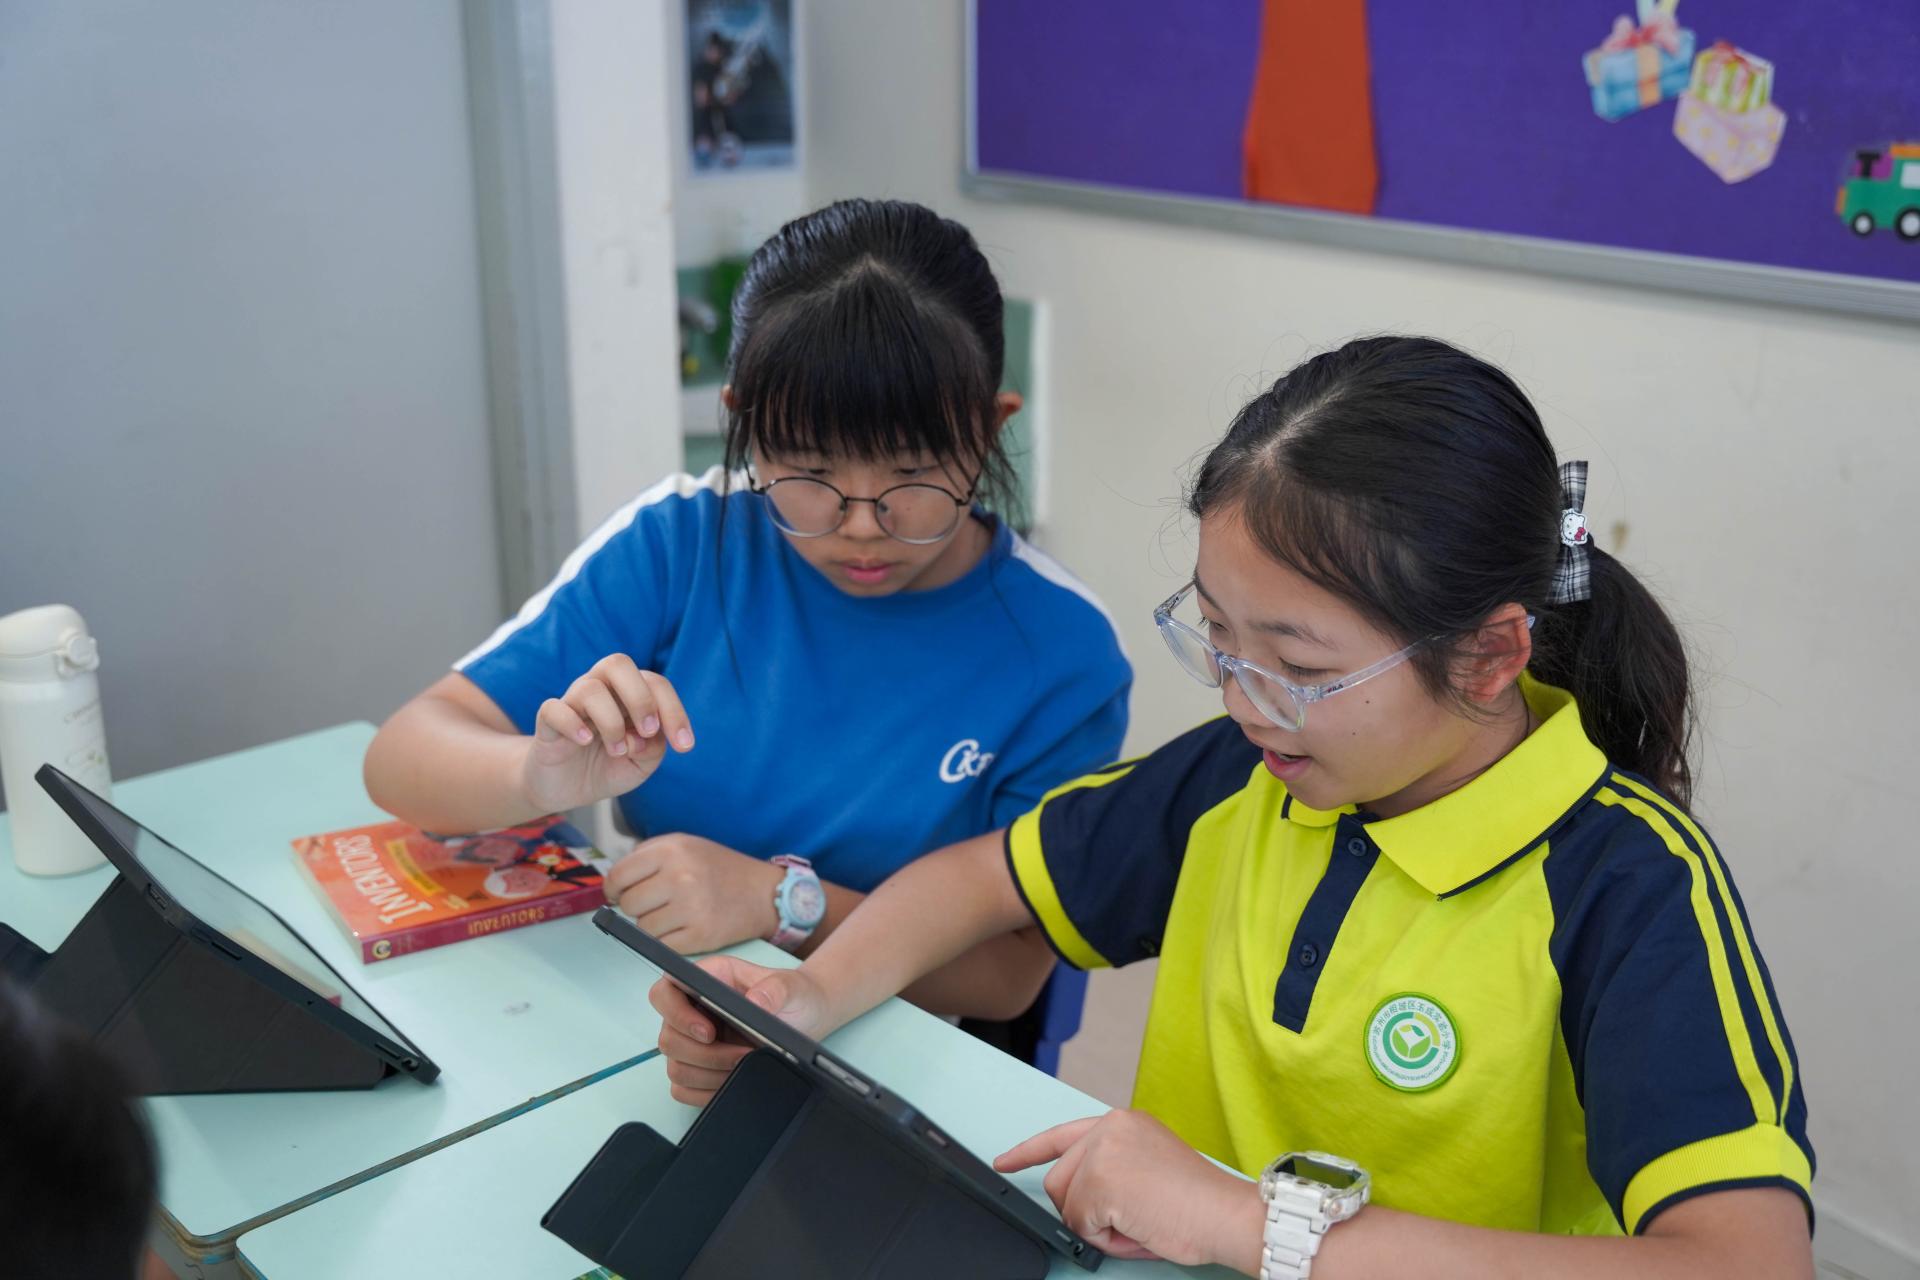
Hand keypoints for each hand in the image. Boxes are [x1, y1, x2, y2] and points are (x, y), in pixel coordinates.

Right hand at [520, 655, 693, 812]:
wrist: (565, 789)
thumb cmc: (607, 767)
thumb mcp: (641, 764)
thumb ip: (653, 748)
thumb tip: (647, 735)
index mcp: (627, 694)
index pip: (654, 683)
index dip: (674, 710)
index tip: (684, 746)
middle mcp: (600, 690)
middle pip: (617, 664)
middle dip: (641, 698)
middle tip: (648, 731)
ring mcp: (572, 704)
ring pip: (589, 688)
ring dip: (611, 721)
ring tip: (617, 749)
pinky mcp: (547, 723)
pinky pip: (553, 709)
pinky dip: (573, 724)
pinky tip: (585, 742)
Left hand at [605, 834, 781, 954]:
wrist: (762, 893)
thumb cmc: (719, 868)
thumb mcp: (684, 844)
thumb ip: (647, 854)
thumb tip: (613, 882)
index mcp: (671, 850)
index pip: (618, 876)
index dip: (613, 889)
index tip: (617, 894)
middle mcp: (680, 877)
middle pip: (628, 905)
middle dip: (636, 907)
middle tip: (654, 903)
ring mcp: (690, 908)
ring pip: (642, 929)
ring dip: (652, 926)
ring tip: (673, 914)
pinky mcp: (699, 936)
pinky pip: (661, 946)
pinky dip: (667, 941)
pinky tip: (682, 928)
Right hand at [650, 955, 835, 1105]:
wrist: (807, 1018)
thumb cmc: (793, 995)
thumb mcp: (791, 986)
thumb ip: (775, 989)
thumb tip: (755, 1003)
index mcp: (705, 980)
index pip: (664, 993)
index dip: (676, 1014)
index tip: (709, 1032)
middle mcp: (691, 1011)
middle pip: (668, 1039)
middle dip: (705, 1054)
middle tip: (743, 1054)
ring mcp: (692, 1042)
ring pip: (676, 1067)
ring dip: (709, 1074)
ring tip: (744, 1067)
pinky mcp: (700, 1068)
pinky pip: (684, 1089)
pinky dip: (706, 1092)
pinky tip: (733, 1082)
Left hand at [994, 1110, 1262, 1270]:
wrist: (1226, 1214)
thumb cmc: (1197, 1203)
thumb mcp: (1147, 1168)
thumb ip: (1109, 1170)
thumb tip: (1076, 1201)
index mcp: (1122, 1122)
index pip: (1061, 1134)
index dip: (1027, 1151)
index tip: (1004, 1160)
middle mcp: (1108, 1128)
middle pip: (1058, 1180)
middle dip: (1081, 1210)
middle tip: (1125, 1220)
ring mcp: (1102, 1152)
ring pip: (1066, 1205)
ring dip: (1096, 1225)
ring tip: (1139, 1222)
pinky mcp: (1099, 1181)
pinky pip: (1080, 1226)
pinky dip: (1107, 1239)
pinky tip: (1140, 1228)